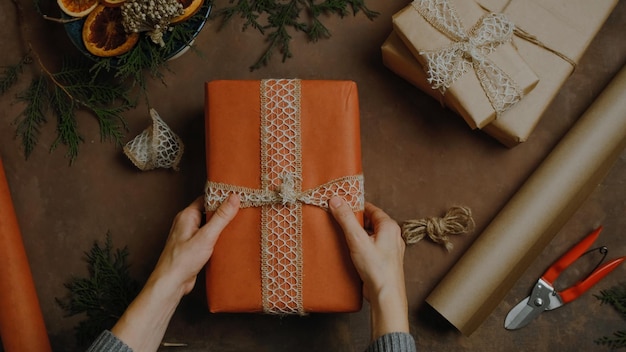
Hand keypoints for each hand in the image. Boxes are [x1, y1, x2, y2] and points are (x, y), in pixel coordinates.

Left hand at [110, 195, 239, 351]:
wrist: (171, 283)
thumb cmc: (183, 260)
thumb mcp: (206, 236)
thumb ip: (221, 217)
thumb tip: (233, 198)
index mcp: (187, 215)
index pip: (206, 198)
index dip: (222, 196)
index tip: (238, 195)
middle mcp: (187, 223)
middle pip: (209, 211)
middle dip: (224, 211)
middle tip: (243, 209)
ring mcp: (189, 235)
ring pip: (209, 224)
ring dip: (222, 225)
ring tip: (240, 224)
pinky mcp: (193, 247)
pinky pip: (208, 236)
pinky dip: (218, 237)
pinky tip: (229, 240)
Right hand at [328, 196, 407, 339]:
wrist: (386, 295)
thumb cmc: (376, 268)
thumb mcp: (357, 240)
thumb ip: (346, 218)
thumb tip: (335, 200)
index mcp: (389, 226)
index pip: (371, 209)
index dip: (355, 207)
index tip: (341, 207)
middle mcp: (392, 236)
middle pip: (370, 222)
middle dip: (355, 222)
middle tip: (338, 222)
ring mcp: (390, 249)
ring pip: (371, 236)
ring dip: (357, 236)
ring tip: (342, 237)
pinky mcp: (385, 261)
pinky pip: (372, 248)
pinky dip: (361, 247)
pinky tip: (350, 252)